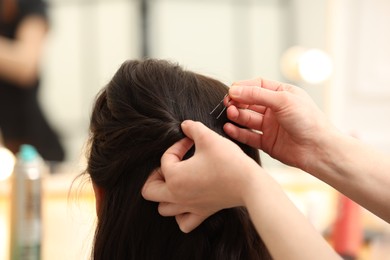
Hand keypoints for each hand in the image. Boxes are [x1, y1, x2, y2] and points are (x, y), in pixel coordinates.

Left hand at [142, 120, 260, 232]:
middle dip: (155, 175)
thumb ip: (193, 128)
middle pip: (149, 191)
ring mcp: (189, 207)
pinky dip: (180, 215)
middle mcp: (177, 195)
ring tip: (176, 182)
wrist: (250, 184)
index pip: (165, 159)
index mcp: (175, 177)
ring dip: (165, 195)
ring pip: (163, 209)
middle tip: (171, 165)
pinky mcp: (202, 213)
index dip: (177, 146)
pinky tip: (188, 201)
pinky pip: (183, 223)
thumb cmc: (229, 161)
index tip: (190, 141)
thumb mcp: (208, 137)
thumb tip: (184, 125)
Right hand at [224, 78, 336, 170]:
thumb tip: (234, 90)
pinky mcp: (267, 142)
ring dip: (237, 116)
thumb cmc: (308, 121)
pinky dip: (238, 132)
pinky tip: (229, 128)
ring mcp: (270, 126)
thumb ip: (257, 95)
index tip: (231, 92)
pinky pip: (248, 136)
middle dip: (238, 102)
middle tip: (228, 105)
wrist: (319, 149)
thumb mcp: (282, 100)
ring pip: (247, 119)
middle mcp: (275, 109)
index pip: (257, 86)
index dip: (243, 88)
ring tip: (230, 115)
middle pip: (249, 102)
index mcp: (282, 94)